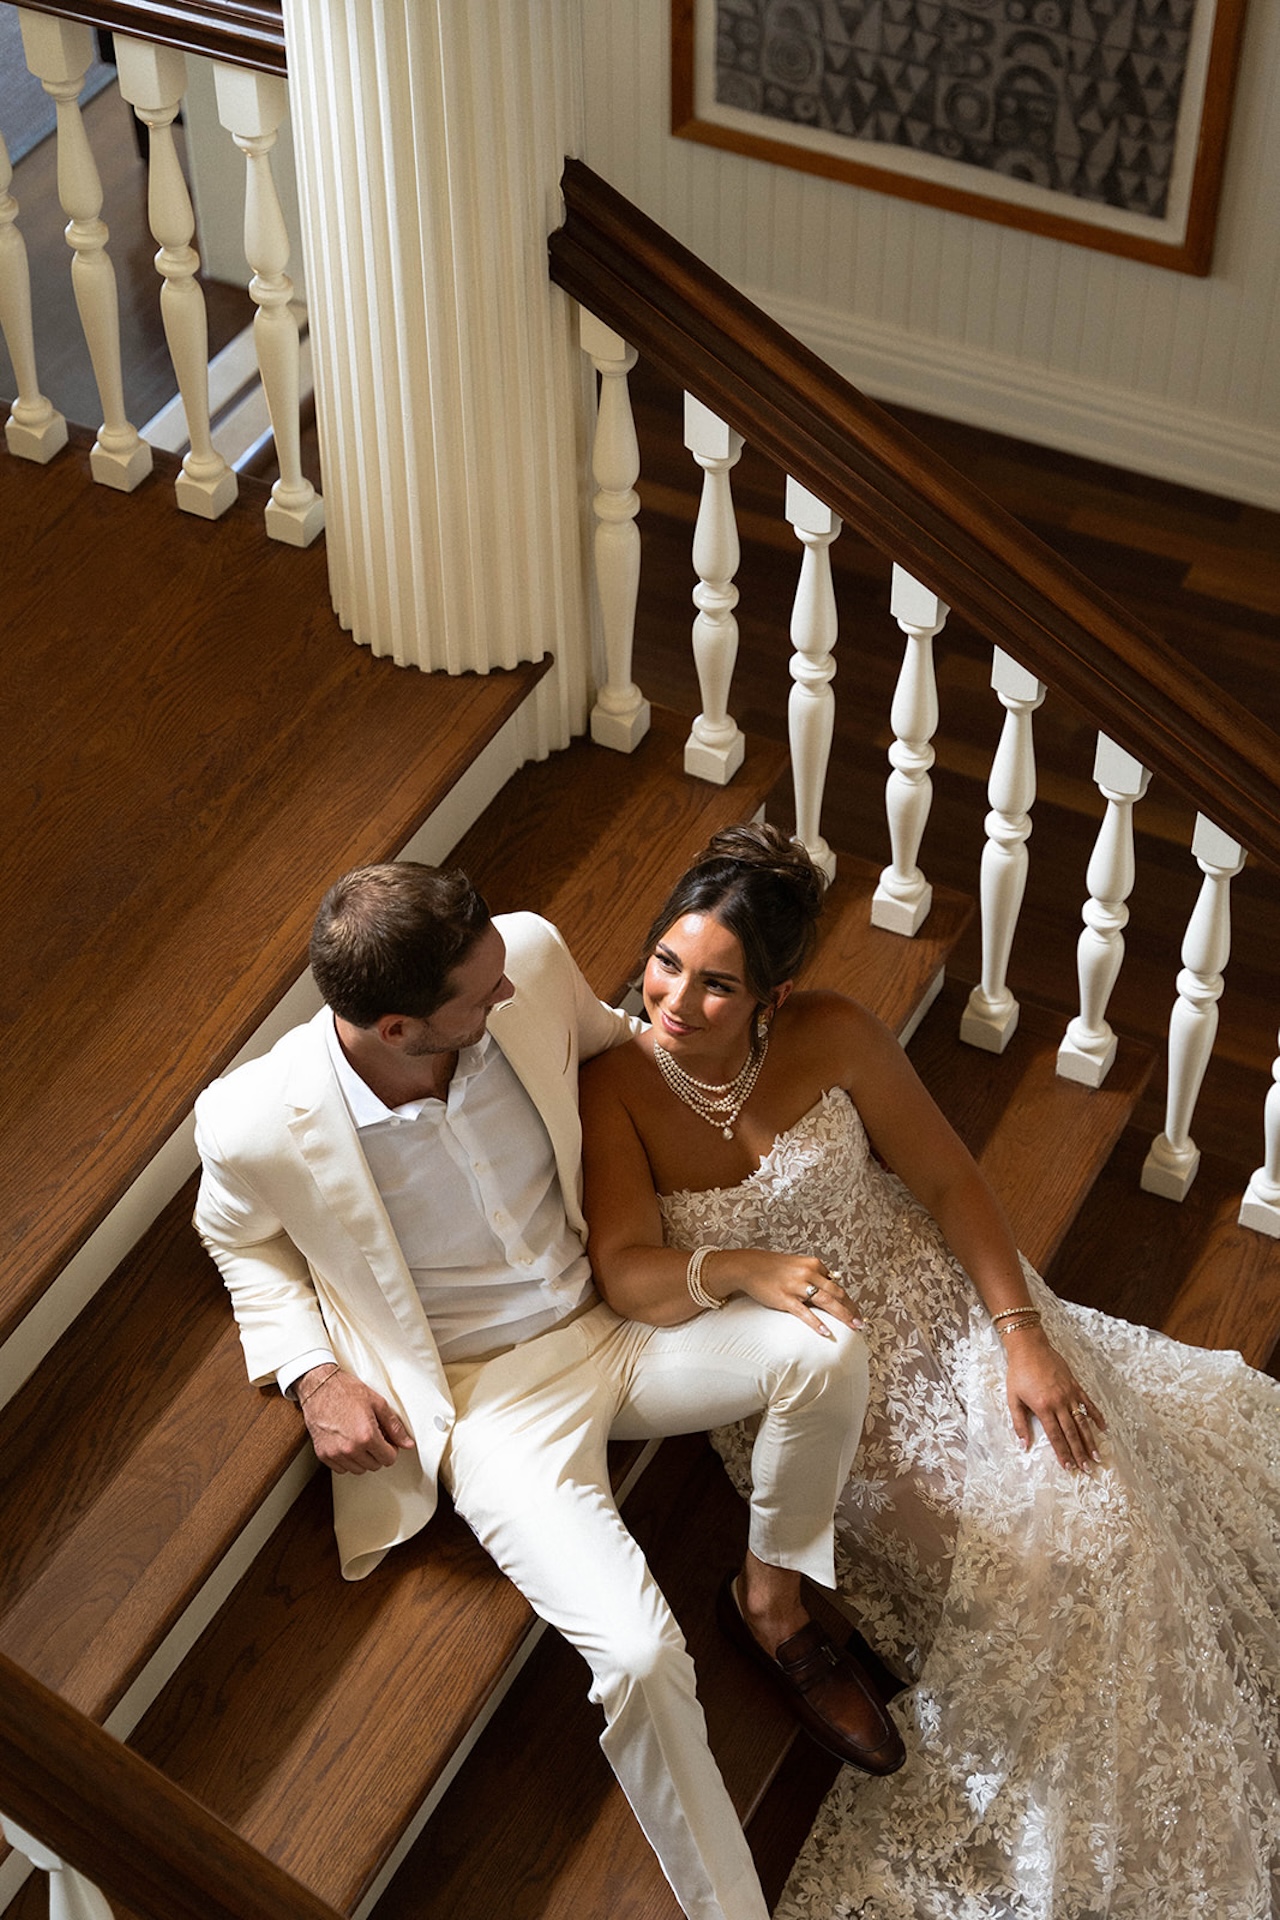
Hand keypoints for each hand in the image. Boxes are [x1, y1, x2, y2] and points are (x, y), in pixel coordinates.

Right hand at [297, 1366, 415, 1473]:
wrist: (319, 1387)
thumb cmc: (346, 1391)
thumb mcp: (377, 1403)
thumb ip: (394, 1426)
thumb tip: (407, 1443)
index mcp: (367, 1436)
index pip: (388, 1459)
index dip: (391, 1449)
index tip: (387, 1440)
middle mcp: (351, 1448)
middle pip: (374, 1465)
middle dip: (378, 1453)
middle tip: (373, 1436)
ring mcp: (335, 1453)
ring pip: (358, 1470)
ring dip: (363, 1458)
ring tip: (359, 1439)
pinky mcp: (323, 1455)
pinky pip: (341, 1469)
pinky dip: (346, 1460)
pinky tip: (347, 1443)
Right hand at [731, 1250, 863, 1340]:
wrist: (748, 1266)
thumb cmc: (773, 1267)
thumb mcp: (797, 1265)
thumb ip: (814, 1274)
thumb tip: (831, 1284)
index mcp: (814, 1265)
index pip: (837, 1284)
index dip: (848, 1300)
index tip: (856, 1311)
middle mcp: (808, 1273)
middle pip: (837, 1293)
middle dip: (851, 1309)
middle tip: (861, 1322)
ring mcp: (797, 1286)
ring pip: (826, 1301)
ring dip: (843, 1315)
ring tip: (853, 1327)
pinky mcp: (785, 1298)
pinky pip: (804, 1312)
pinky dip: (816, 1322)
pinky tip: (826, 1332)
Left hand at [1002, 1327, 1105, 1471]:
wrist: (1030, 1348)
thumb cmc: (1019, 1373)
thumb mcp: (1013, 1398)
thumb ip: (1019, 1423)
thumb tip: (1023, 1445)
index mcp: (1043, 1408)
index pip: (1055, 1436)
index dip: (1063, 1453)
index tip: (1069, 1467)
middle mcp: (1059, 1403)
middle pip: (1072, 1433)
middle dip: (1079, 1453)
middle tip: (1087, 1469)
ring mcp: (1069, 1394)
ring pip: (1082, 1422)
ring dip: (1090, 1440)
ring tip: (1097, 1456)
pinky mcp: (1075, 1386)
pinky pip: (1089, 1404)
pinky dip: (1097, 1416)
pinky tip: (1104, 1428)